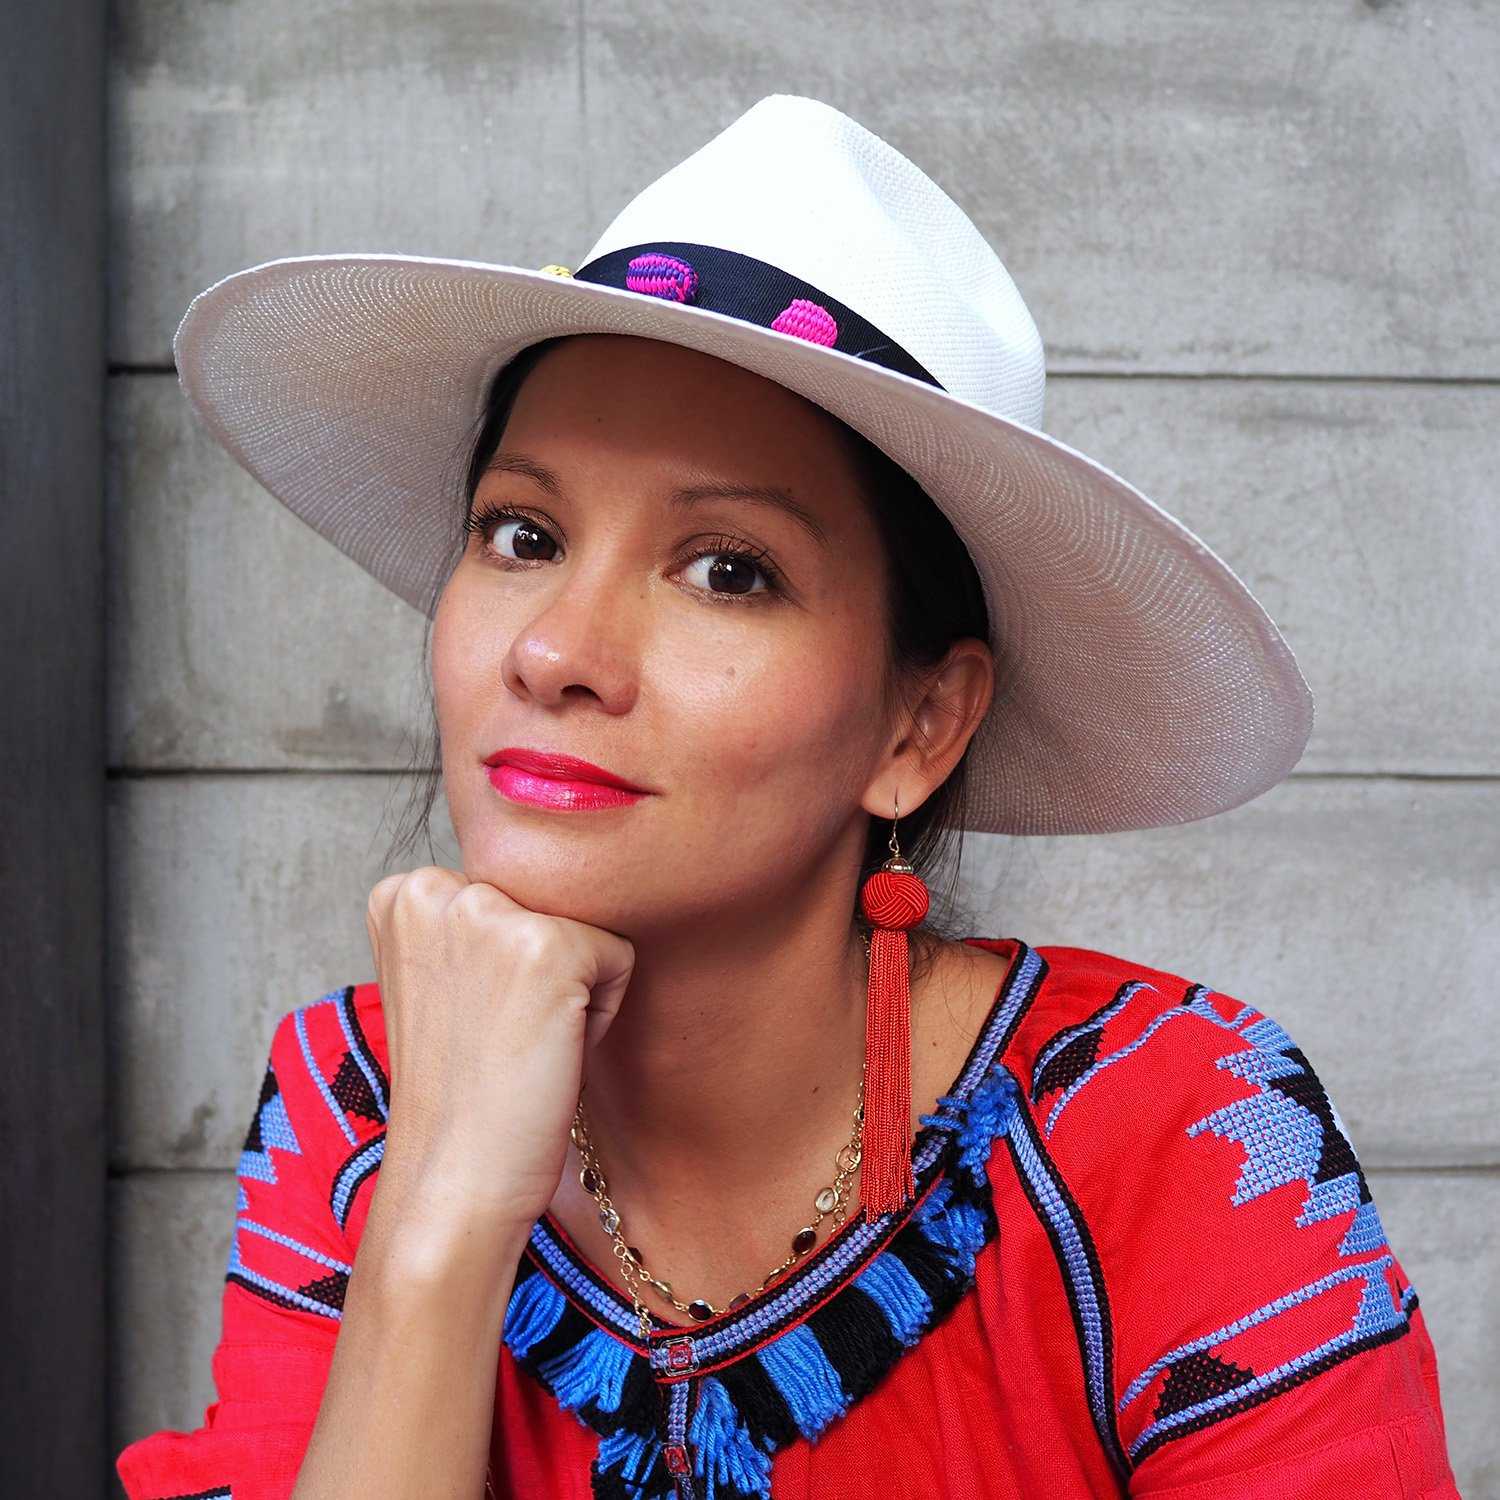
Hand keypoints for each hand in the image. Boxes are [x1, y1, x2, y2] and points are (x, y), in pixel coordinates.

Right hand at [363, 866, 634, 1236]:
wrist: (454, 1180)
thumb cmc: (460, 1091)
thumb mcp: (443, 978)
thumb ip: (472, 920)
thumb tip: (554, 872)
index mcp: (401, 891)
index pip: (510, 890)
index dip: (506, 963)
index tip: (472, 1018)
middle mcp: (434, 886)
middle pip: (549, 900)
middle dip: (543, 967)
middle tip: (500, 1035)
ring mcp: (488, 911)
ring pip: (585, 927)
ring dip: (572, 988)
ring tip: (522, 1042)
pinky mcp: (547, 945)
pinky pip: (619, 957)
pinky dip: (602, 1012)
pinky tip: (549, 1052)